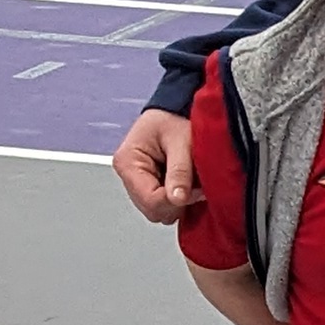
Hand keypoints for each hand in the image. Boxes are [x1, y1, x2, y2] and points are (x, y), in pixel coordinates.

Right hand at [112, 105, 199, 224]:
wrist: (174, 112)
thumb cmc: (173, 120)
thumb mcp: (182, 141)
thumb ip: (180, 170)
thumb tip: (177, 199)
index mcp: (128, 162)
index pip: (149, 199)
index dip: (175, 201)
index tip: (196, 190)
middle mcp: (128, 175)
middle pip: (152, 210)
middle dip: (177, 203)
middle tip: (196, 186)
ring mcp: (137, 183)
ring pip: (158, 211)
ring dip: (178, 203)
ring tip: (191, 182)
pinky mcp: (148, 187)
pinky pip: (163, 206)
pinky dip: (177, 200)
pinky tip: (186, 185)